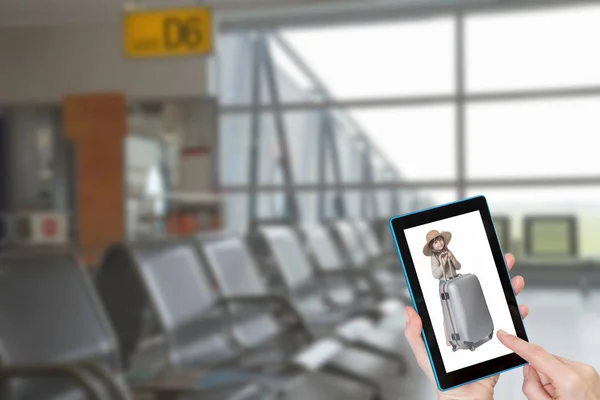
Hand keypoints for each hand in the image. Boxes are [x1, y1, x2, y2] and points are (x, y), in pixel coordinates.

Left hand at [405, 253, 527, 399]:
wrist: (464, 398)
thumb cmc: (442, 378)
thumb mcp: (423, 353)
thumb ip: (414, 333)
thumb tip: (408, 311)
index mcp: (453, 322)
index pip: (460, 295)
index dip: (466, 278)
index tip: (472, 263)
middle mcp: (470, 324)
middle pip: (484, 295)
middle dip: (495, 278)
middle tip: (502, 262)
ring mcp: (486, 332)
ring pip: (500, 307)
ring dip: (509, 292)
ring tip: (514, 281)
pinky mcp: (500, 345)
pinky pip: (511, 329)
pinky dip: (517, 317)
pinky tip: (519, 309)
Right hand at [497, 330, 599, 399]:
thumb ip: (531, 386)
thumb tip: (528, 370)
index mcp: (569, 380)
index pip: (535, 354)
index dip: (516, 344)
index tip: (505, 336)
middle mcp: (580, 371)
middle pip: (544, 361)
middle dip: (539, 375)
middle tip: (546, 395)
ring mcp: (587, 371)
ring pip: (554, 365)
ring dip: (551, 378)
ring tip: (559, 397)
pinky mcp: (589, 373)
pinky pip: (565, 369)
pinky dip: (561, 380)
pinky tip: (566, 394)